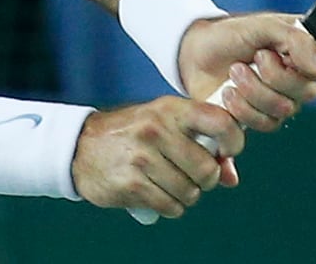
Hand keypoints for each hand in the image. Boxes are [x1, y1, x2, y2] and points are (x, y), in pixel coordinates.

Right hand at [71, 96, 242, 217]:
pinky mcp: (131, 184)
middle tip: (194, 176)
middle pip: (207, 169)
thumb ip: (201, 144)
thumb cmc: (133, 134)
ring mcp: (142, 158)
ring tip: (173, 185)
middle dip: (206, 179)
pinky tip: (159, 195)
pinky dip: (171, 206)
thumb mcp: (165, 125)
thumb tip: (231, 177)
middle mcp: (157, 130)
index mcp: (171, 109)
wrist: (81, 147)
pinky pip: (170, 206)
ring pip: (190, 192)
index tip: (228, 151)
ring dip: (187, 195)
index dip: (233, 141)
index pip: (219, 122)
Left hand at [179, 13, 315, 132]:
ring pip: (285, 110)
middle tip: (254, 58)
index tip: (295, 56)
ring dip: (254, 91)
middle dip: (274, 76)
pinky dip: (242, 109)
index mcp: (307, 49)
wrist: (195, 54)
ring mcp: (282, 99)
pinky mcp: (261, 118)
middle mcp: (300, 77)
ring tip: (234, 72)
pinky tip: (227, 93)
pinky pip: (265, 124)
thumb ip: (296, 40)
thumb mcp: (263, 26)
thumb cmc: (231, 34)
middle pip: (309, 91)